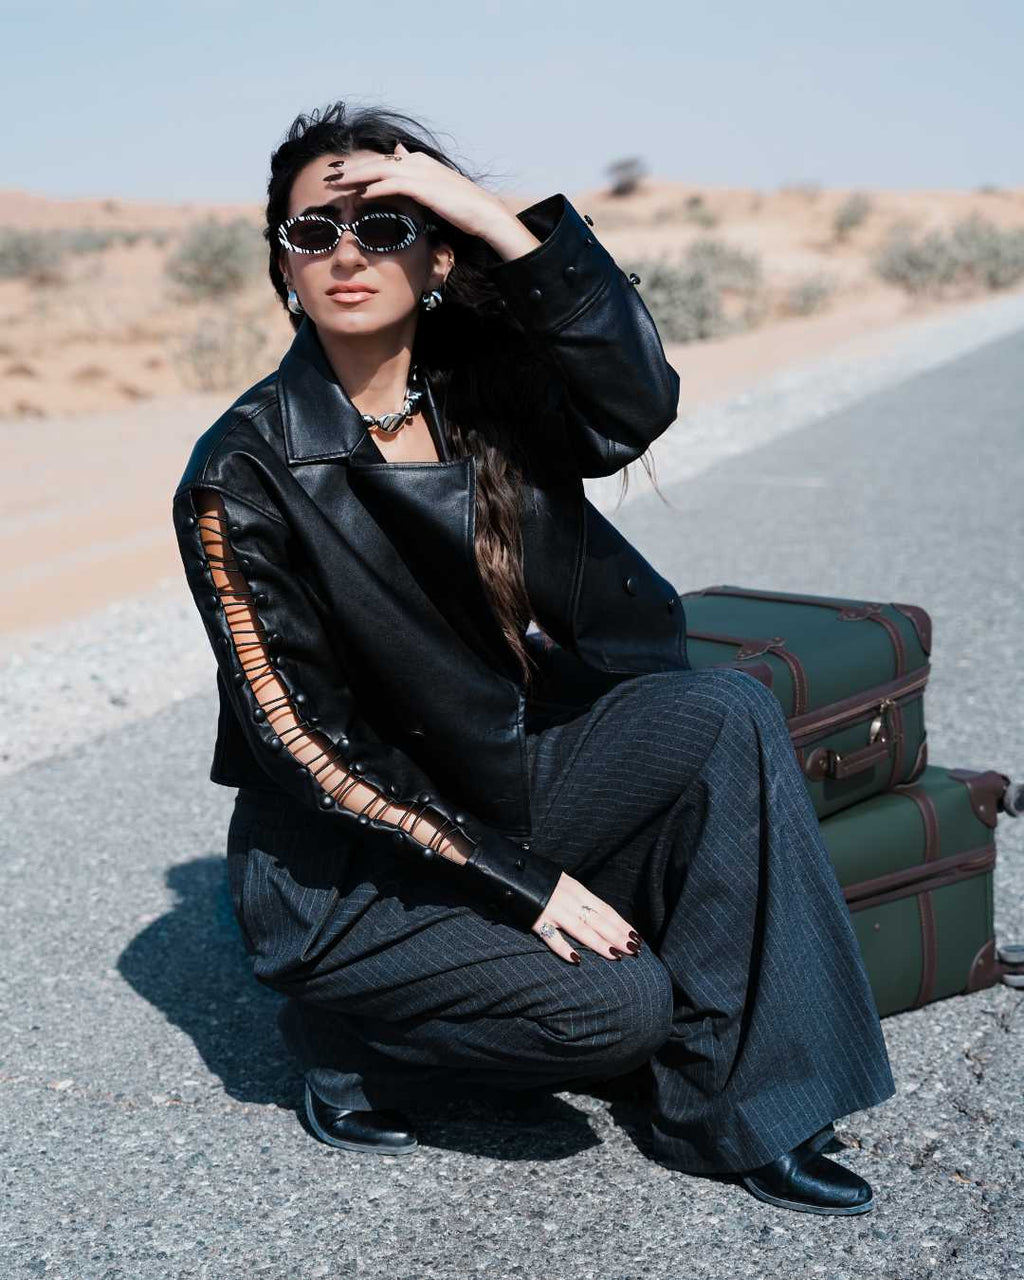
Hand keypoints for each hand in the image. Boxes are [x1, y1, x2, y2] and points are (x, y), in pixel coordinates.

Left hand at [323, 140, 509, 240]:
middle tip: (329, 176)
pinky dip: (375, 189)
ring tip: (337, 184)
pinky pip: (393, 186)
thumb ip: (416, 172)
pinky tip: (361, 196)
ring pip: (379, 172)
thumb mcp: (436, 185)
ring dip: (356, 177)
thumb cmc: (461, 206)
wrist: (484, 212)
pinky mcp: (423, 187)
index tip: (341, 173)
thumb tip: (400, 154)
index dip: (360, 166)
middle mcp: (416, 162)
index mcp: (418, 161)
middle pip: (375, 163)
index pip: (382, 161)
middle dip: (350, 170)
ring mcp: (420, 173)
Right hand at [532, 872, 643, 963]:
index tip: (635, 936)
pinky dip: (564, 948)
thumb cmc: (541, 879)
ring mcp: (554, 911)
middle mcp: (570, 901)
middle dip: (617, 936)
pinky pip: (552, 937)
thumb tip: (598, 914)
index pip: (605, 910)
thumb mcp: (565, 883)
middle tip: (634, 950)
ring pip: (581, 930)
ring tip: (616, 955)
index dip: (621, 924)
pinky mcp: (537, 920)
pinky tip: (577, 959)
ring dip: (600, 943)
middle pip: (598, 921)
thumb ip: (580, 898)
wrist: (514, 872)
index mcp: (578, 891)